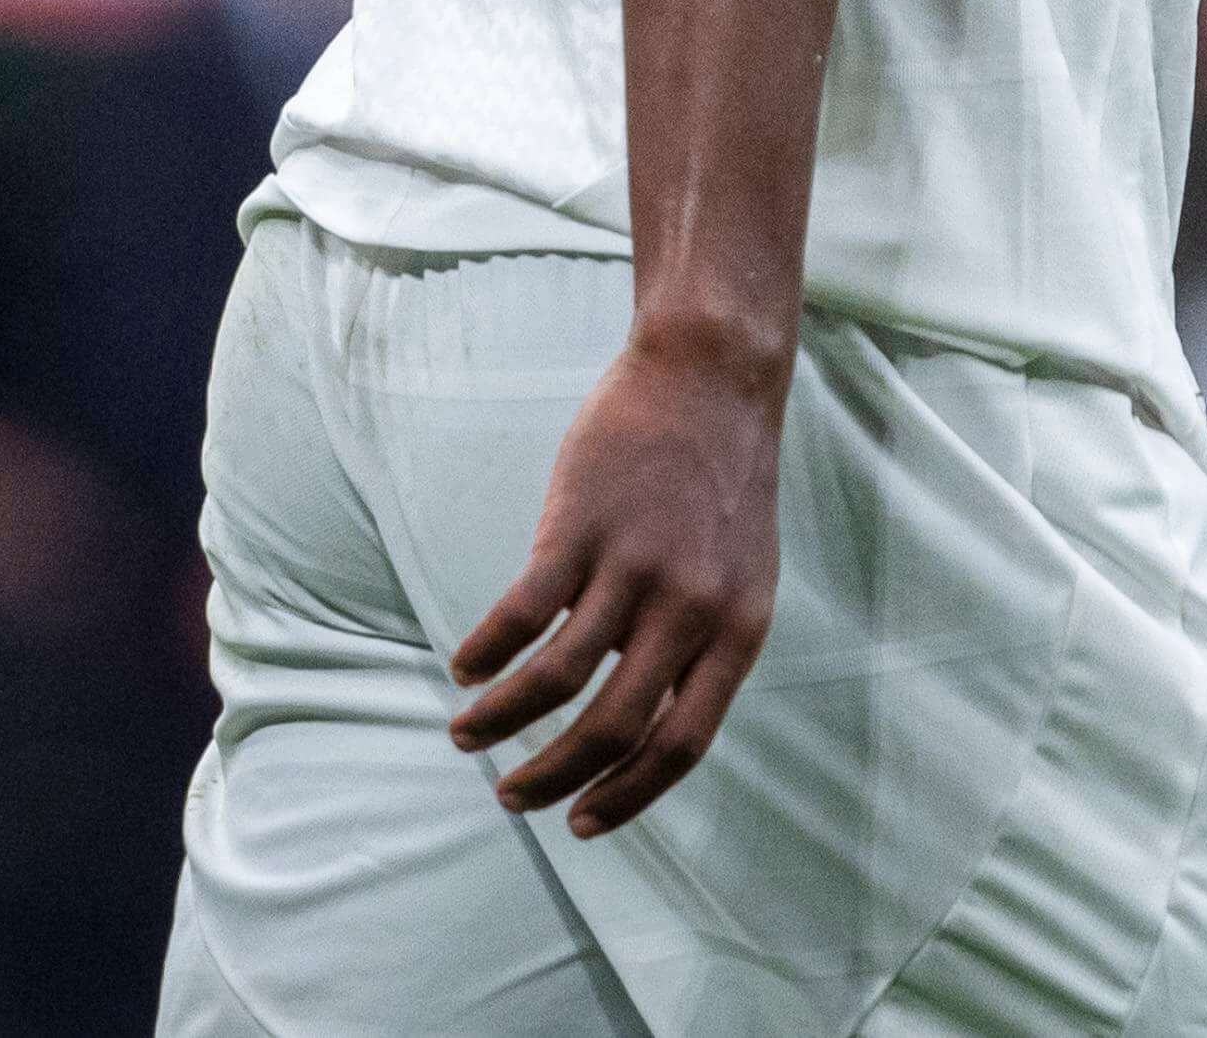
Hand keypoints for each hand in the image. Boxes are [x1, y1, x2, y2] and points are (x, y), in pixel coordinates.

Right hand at [443, 319, 781, 835]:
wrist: (711, 380)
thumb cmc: (721, 483)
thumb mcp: (741, 578)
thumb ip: (702, 647)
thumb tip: (647, 721)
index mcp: (736, 635)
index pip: (679, 746)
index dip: (627, 797)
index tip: (580, 826)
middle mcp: (689, 612)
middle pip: (614, 727)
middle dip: (555, 776)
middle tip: (512, 798)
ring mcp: (633, 568)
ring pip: (558, 677)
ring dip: (503, 720)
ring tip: (466, 736)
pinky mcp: (580, 526)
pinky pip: (524, 612)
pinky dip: (488, 651)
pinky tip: (465, 667)